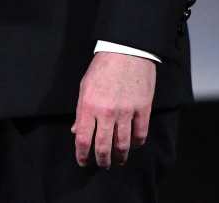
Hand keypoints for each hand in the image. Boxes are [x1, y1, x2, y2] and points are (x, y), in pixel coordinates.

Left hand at [72, 52, 155, 168]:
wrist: (125, 52)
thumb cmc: (102, 68)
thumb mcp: (84, 87)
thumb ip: (80, 111)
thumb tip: (75, 130)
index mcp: (88, 105)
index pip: (82, 137)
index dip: (82, 154)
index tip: (82, 161)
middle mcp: (106, 112)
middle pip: (103, 147)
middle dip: (101, 160)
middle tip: (102, 165)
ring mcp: (126, 112)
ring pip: (123, 145)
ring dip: (120, 156)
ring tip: (118, 160)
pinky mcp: (142, 110)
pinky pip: (140, 135)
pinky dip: (136, 144)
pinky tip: (132, 145)